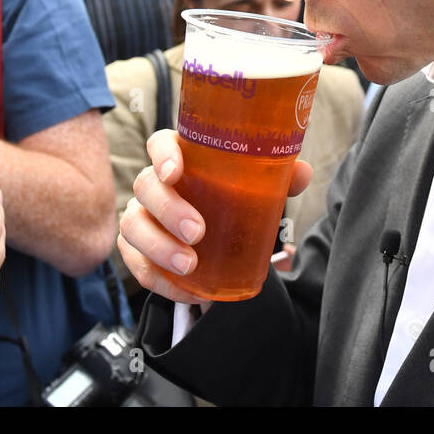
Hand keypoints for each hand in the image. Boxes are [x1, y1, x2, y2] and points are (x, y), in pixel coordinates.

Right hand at [117, 129, 311, 306]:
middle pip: (145, 186)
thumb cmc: (230, 203)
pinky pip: (136, 264)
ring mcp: (140, 216)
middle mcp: (153, 184)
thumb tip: (302, 173)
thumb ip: (277, 179)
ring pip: (132, 225)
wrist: (214, 242)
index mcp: (179, 159)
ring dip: (158, 247)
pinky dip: (159, 280)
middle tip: (196, 231)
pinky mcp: (135, 250)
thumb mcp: (254, 190)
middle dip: (168, 209)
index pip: (160, 143)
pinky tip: (187, 291)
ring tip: (188, 265)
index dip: (162, 154)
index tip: (175, 172)